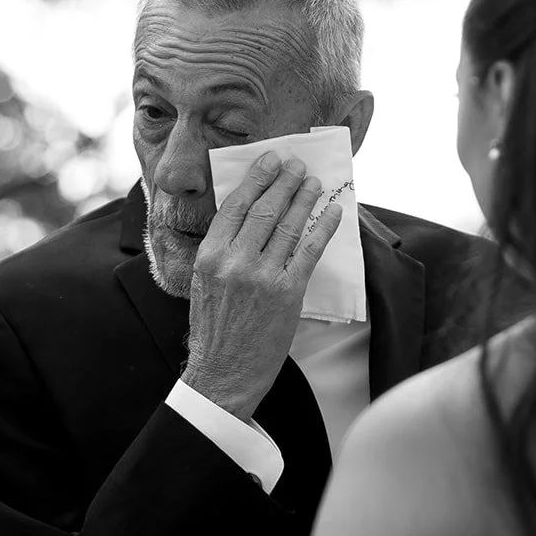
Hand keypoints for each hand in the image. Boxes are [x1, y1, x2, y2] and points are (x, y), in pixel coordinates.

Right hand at [180, 152, 341, 419]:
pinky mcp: (287, 293)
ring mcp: (262, 276)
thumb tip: (245, 219)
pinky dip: (323, 228)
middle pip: (264, 209)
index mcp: (209, 256)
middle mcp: (233, 261)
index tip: (270, 162)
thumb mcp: (204, 284)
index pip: (236, 206)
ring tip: (314, 183)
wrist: (224, 373)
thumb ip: (221, 252)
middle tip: (297, 165)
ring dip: (304, 199)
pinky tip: (332, 212)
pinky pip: (309, 251)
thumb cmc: (214, 331)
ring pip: (287, 226)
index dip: (256, 179)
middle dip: (284, 182)